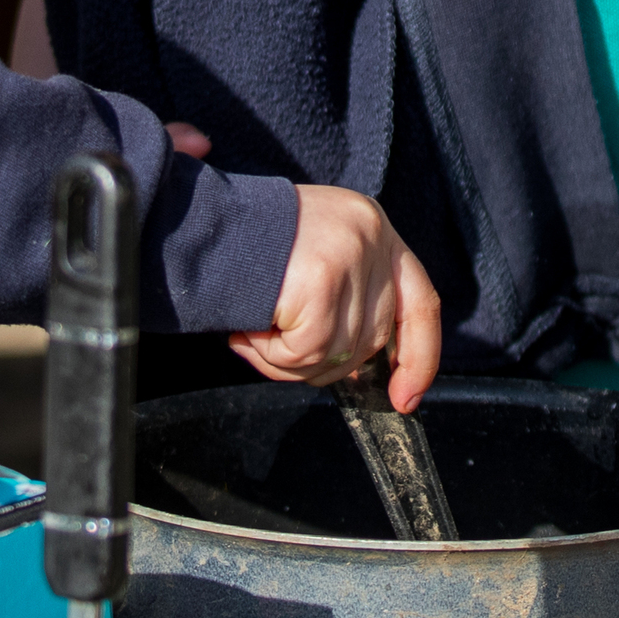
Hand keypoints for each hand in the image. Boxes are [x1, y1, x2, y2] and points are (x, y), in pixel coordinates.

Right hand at [229, 183, 442, 409]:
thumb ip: (349, 292)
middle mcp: (371, 238)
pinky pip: (306, 353)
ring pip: (335, 354)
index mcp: (374, 227)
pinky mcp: (320, 282)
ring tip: (255, 329)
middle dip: (324, 362)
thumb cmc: (246, 242)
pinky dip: (272, 355)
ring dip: (288, 359)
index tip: (407, 397)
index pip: (421, 303)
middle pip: (370, 340)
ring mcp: (349, 259)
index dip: (420, 357)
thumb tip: (363, 364)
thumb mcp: (316, 247)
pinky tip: (248, 329)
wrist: (197, 219)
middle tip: (277, 346)